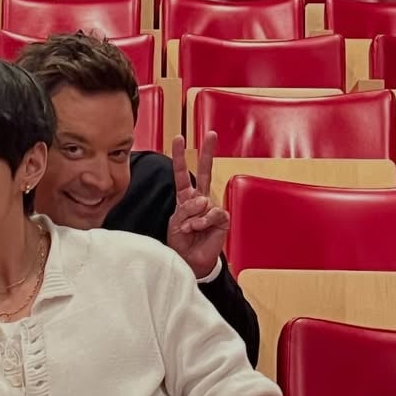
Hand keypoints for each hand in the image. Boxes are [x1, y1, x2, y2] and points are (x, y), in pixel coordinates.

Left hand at [165, 131, 228, 279]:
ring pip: (201, 200)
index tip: (179, 139)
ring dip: (191, 216)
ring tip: (189, 229)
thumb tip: (202, 200)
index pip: (182, 174)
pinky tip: (198, 229)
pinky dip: (202, 221)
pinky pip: (212, 212)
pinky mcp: (221, 219)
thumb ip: (184, 209)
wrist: (190, 262)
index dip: (180, 156)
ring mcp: (211, 208)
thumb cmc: (181, 244)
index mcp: (185, 198)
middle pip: (204, 172)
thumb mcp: (174, 223)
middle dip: (207, 152)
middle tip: (211, 134)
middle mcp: (199, 200)